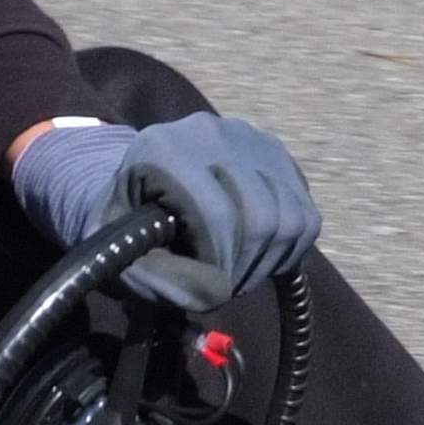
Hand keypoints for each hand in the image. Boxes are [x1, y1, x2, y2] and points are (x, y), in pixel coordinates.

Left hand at [12, 112, 321, 309]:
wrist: (139, 189)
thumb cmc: (124, 229)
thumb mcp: (119, 258)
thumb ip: (158, 280)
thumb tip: (216, 293)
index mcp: (162, 148)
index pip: (216, 214)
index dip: (219, 264)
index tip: (208, 291)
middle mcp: (211, 131)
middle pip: (260, 216)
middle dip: (245, 267)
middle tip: (224, 288)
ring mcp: (250, 138)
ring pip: (289, 218)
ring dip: (269, 262)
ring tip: (238, 275)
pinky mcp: (278, 155)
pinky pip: (305, 213)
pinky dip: (289, 249)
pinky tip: (258, 258)